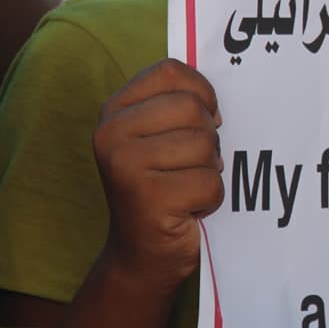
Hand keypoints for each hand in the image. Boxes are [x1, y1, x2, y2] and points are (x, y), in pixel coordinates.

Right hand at [93, 59, 224, 289]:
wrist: (143, 255)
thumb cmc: (165, 187)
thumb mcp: (163, 138)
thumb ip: (181, 104)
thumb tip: (217, 99)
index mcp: (115, 111)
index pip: (171, 71)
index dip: (202, 93)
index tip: (204, 120)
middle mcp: (111, 133)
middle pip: (193, 108)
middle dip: (207, 140)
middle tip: (190, 166)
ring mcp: (125, 165)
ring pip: (205, 145)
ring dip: (209, 171)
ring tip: (186, 188)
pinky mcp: (148, 197)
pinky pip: (210, 182)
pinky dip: (211, 198)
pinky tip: (189, 209)